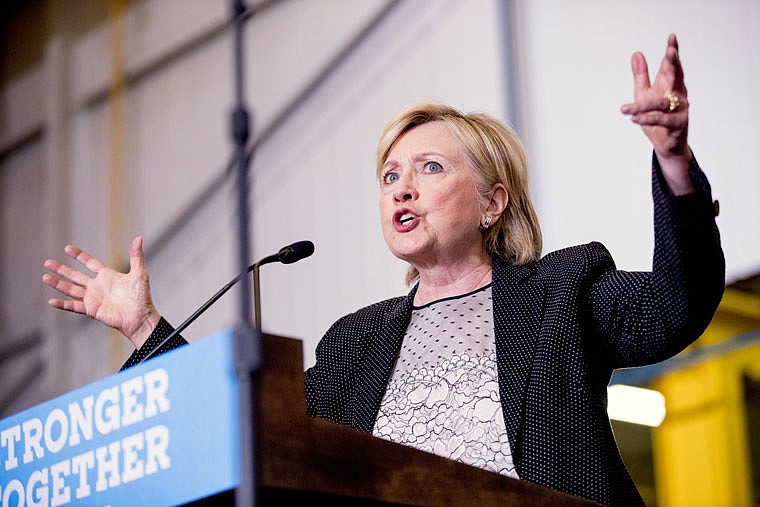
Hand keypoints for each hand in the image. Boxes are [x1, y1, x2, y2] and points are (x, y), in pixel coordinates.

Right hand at [43, 236, 159, 348]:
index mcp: (107, 276)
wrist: (140, 317)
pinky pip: (74, 307)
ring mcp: (93, 298)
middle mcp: (97, 286)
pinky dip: (63, 304)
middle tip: (47, 262)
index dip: (79, 256)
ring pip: (71, 289)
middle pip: (75, 276)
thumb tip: (139, 238)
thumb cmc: (141, 297)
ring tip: (45, 277)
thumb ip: (136, 256)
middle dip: (61, 269)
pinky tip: (51, 301)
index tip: (67, 248)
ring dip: (58, 284)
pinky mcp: (92, 310)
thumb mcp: (139, 273)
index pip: (90, 263)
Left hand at [621, 34, 693, 193]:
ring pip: (661, 103)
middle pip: (677, 77)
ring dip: (642, 105)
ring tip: (624, 108)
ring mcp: (680, 110)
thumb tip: (636, 53)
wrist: (667, 144)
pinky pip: (661, 120)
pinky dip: (646, 119)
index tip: (672, 37)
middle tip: (671, 52)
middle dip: (673, 64)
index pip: (671, 66)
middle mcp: (678, 95)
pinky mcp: (678, 125)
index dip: (672, 51)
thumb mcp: (644, 94)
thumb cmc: (656, 117)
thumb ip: (641, 75)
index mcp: (670, 85)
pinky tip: (633, 119)